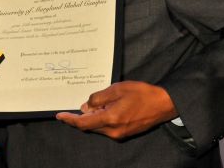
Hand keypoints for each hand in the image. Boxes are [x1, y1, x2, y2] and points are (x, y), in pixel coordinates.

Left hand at [55, 80, 177, 139]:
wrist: (163, 104)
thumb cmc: (141, 93)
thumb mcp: (117, 89)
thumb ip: (98, 98)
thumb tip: (85, 106)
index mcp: (111, 119)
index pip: (83, 123)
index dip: (69, 120)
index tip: (59, 116)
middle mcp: (113, 130)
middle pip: (89, 126)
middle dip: (82, 116)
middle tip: (80, 104)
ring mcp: (120, 134)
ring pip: (97, 127)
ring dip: (92, 116)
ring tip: (99, 102)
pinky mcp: (124, 133)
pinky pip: (106, 127)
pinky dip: (101, 118)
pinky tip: (105, 107)